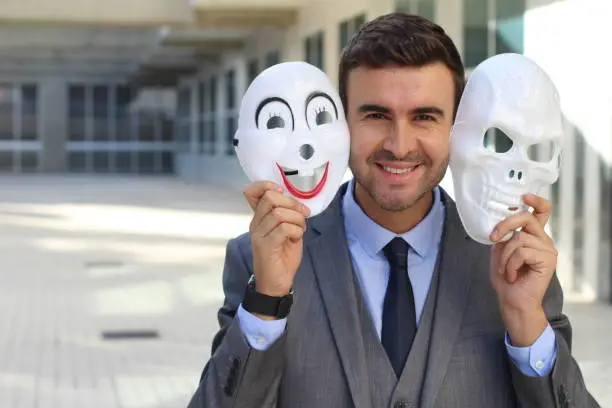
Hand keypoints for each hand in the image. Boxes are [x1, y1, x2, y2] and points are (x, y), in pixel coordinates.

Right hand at [243, 181, 309, 302]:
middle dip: (292, 204)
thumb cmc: (283, 257)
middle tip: (303, 215)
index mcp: (259, 218)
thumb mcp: (287, 231)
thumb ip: (287, 216)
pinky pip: (284, 228)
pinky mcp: (265, 246)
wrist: (276, 284)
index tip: (282, 191)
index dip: (266, 185)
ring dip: (297, 219)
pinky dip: (296, 231)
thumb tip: (297, 202)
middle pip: (270, 198)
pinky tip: (296, 238)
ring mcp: (258, 235)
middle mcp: (255, 224)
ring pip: (279, 213)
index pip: (252, 192)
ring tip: (300, 230)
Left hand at [489, 194, 557, 345]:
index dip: (536, 201)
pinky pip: (522, 252)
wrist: (513, 301)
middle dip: (505, 225)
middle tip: (493, 237)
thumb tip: (500, 226)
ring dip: (505, 256)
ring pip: (519, 239)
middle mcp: (543, 240)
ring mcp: (548, 249)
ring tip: (506, 270)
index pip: (541, 212)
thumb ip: (503, 236)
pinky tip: (513, 275)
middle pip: (526, 218)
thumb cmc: (506, 279)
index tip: (524, 195)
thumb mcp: (499, 252)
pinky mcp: (548, 260)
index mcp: (533, 236)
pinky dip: (511, 264)